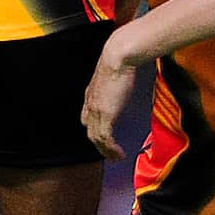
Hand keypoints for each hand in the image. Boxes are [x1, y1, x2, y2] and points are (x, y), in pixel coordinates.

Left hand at [81, 38, 136, 159]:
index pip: (88, 117)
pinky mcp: (105, 115)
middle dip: (99, 145)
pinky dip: (111, 149)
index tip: (103, 136)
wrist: (118, 57)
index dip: (94, 128)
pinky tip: (119, 153)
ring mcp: (96, 110)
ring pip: (96, 138)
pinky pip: (105, 139)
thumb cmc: (120, 58)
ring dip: (106, 151)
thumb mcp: (115, 71)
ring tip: (116, 158)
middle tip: (109, 154)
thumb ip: (118, 79)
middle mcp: (91, 104)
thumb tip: (127, 76)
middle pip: (90, 131)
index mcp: (92, 94)